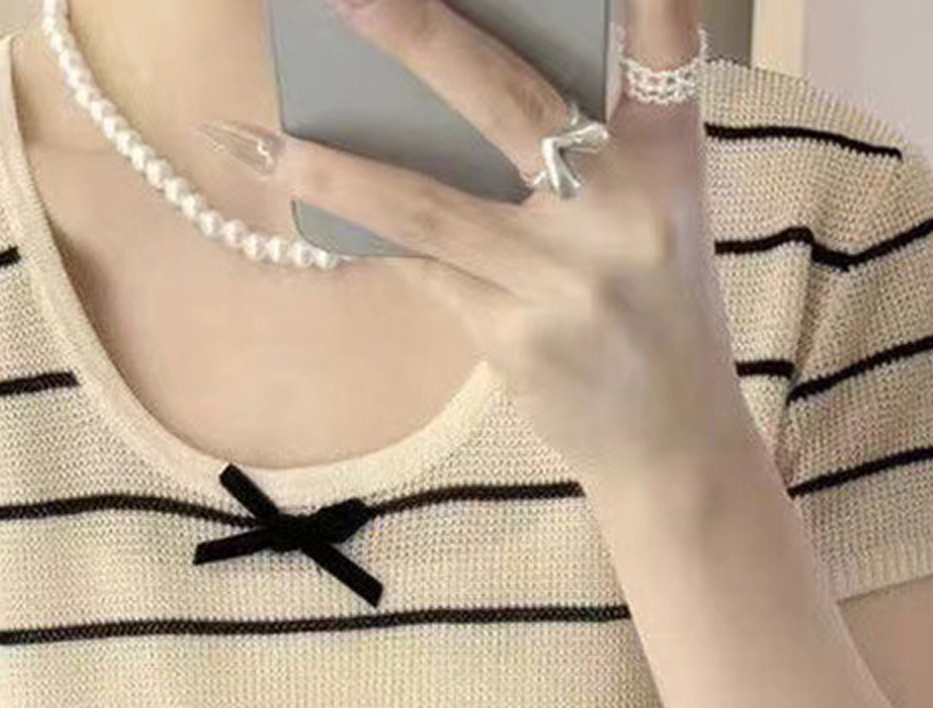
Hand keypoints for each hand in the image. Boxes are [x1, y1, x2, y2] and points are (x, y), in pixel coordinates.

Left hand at [203, 0, 761, 504]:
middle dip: (422, 39)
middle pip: (510, 103)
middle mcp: (622, 211)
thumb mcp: (658, 213)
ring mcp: (564, 281)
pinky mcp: (518, 340)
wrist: (672, 442)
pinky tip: (305, 213)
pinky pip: (423, 272)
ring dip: (337, 172)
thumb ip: (592, 146)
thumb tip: (454, 89)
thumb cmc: (654, 311)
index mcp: (668, 159)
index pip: (662, 45)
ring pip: (431, 207)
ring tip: (261, 141)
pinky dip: (368, 240)